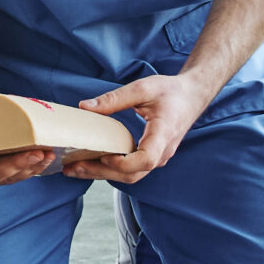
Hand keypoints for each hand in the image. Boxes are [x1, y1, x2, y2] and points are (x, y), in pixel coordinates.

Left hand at [67, 73, 213, 183]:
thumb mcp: (143, 88)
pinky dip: (110, 169)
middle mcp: (162, 152)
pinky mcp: (152, 157)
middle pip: (132, 174)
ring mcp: (158, 157)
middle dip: (101, 172)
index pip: (146, 159)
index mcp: (163, 134)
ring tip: (74, 169)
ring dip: (102, 174)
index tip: (103, 155)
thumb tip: (85, 107)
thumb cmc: (171, 91)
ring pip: (130, 176)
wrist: (192, 97)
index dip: (123, 162)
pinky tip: (91, 163)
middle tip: (72, 167)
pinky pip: (131, 170)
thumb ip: (115, 98)